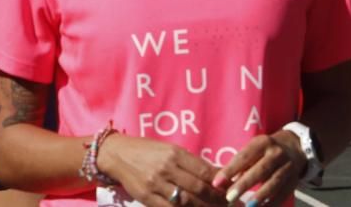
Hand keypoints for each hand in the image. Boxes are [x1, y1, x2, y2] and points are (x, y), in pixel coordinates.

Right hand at [97, 134, 226, 206]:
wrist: (117, 154)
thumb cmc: (147, 151)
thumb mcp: (170, 150)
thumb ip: (191, 163)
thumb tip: (217, 175)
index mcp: (175, 153)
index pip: (205, 171)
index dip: (221, 184)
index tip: (233, 191)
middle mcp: (166, 168)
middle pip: (199, 188)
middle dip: (218, 200)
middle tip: (231, 205)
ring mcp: (156, 184)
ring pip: (187, 202)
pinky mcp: (147, 198)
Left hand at [213, 131, 305, 206]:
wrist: (293, 147)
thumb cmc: (263, 151)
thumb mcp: (253, 150)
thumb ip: (239, 164)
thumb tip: (221, 182)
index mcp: (261, 143)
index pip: (243, 157)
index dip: (230, 170)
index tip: (217, 183)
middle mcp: (276, 154)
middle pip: (260, 170)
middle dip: (244, 185)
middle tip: (229, 197)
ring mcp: (287, 167)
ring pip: (273, 183)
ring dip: (259, 196)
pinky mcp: (294, 181)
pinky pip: (283, 194)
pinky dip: (272, 203)